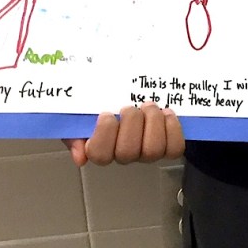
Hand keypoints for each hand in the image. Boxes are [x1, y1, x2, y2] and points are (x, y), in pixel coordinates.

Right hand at [62, 103, 184, 165]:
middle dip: (131, 123)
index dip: (105, 133)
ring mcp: (145, 152)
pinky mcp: (166, 145)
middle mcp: (123, 154)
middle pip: (128, 152)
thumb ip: (73, 134)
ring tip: (150, 107)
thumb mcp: (79, 115)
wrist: (124, 91)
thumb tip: (80, 157)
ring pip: (152, 151)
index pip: (100, 154)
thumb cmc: (98, 105)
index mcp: (99, 147)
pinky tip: (167, 113)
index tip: (106, 112)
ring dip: (153, 123)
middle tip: (130, 107)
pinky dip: (173, 129)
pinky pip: (174, 148)